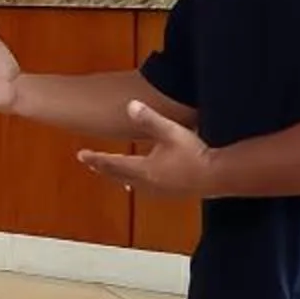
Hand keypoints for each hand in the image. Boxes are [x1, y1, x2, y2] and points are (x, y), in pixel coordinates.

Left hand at [79, 101, 217, 198]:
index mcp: (143, 168)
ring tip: (108, 171)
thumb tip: (130, 105)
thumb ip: (149, 119)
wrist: (218, 176)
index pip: (112, 163)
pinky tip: (136, 184)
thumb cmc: (195, 154)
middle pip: (117, 175)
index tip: (81, 155)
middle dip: (102, 167)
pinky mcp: (168, 193)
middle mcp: (146, 183)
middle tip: (89, 161)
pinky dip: (133, 183)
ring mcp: (157, 191)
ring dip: (116, 175)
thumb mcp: (170, 132)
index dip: (96, 158)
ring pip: (129, 183)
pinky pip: (143, 188)